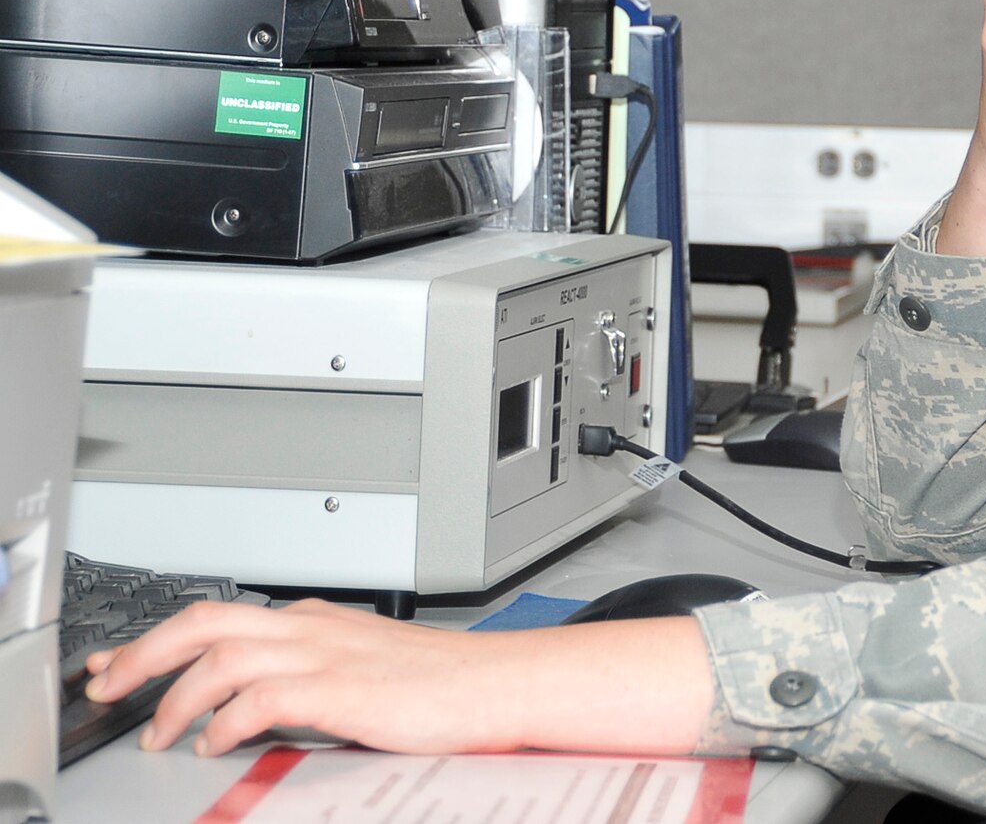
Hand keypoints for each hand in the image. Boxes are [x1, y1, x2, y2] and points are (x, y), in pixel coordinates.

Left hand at [84, 598, 718, 757]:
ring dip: (176, 695)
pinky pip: (260, 695)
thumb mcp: (367, 668)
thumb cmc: (447, 684)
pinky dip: (226, 718)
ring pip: (220, 654)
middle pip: (204, 620)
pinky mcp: (341, 687)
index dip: (158, 639)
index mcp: (318, 620)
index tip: (121, 663)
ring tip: (159, 731)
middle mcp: (313, 627)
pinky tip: (218, 741)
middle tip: (109, 685)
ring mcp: (326, 654)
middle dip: (143, 653)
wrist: (504, 686)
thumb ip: (313, 673)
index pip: (221, 616)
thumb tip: (257, 704)